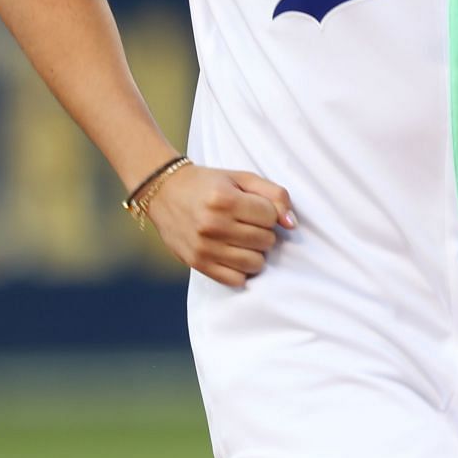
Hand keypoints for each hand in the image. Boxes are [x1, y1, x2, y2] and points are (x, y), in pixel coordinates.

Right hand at [145, 164, 295, 287]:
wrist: (165, 192)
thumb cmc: (209, 184)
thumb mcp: (242, 178)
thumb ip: (274, 195)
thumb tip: (292, 224)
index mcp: (224, 199)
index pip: (270, 216)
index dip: (268, 212)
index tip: (254, 208)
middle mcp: (213, 225)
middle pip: (266, 241)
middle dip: (263, 232)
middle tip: (248, 223)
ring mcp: (205, 247)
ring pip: (255, 263)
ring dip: (255, 252)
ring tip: (243, 239)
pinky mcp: (198, 264)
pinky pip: (236, 279)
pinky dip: (241, 269)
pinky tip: (234, 254)